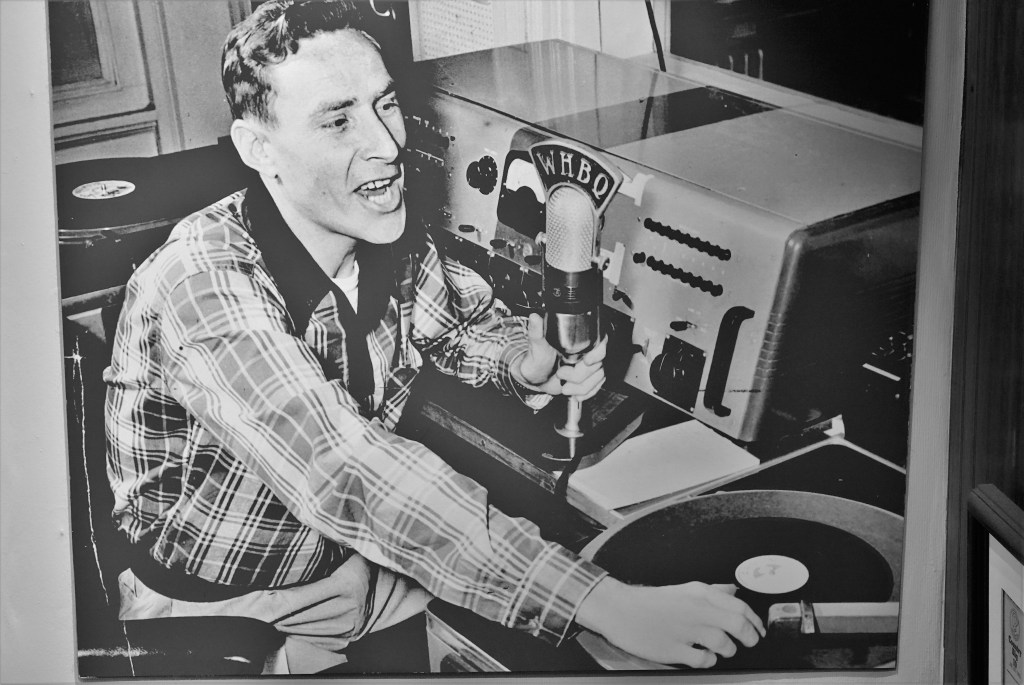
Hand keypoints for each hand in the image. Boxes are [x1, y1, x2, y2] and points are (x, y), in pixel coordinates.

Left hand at [513, 314, 606, 398]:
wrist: (536, 376)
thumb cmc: (537, 358)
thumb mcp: (536, 345)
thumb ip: (536, 332)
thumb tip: (534, 318)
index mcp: (578, 340)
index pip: (600, 343)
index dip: (597, 353)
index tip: (587, 361)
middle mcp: (587, 352)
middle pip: (597, 364)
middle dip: (578, 375)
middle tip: (560, 374)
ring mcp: (589, 366)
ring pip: (598, 378)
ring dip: (580, 388)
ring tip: (564, 387)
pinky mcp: (589, 378)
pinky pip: (596, 387)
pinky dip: (585, 394)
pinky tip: (574, 394)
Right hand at [575, 577, 765, 667]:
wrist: (619, 609)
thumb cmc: (650, 601)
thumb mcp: (683, 590)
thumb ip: (711, 592)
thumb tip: (733, 593)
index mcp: (699, 592)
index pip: (739, 606)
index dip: (755, 620)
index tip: (759, 629)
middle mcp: (696, 609)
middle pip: (738, 625)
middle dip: (749, 637)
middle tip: (749, 642)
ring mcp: (685, 631)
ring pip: (724, 644)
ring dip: (728, 650)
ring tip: (721, 649)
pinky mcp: (674, 650)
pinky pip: (704, 661)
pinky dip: (708, 661)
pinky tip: (702, 656)